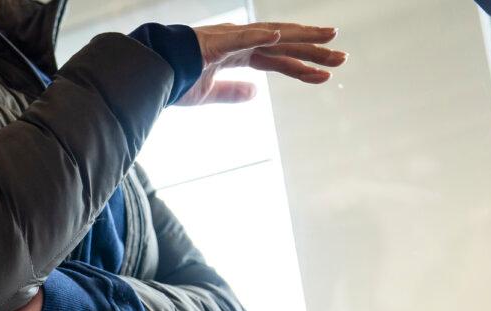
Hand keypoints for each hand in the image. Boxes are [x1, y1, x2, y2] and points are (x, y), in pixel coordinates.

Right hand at [179, 22, 344, 105]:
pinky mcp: (213, 42)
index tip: (326, 74)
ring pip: (272, 37)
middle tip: (342, 57)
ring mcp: (228, 39)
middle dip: (313, 50)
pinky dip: (259, 35)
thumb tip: (255, 94)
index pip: (277, 60)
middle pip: (283, 46)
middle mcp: (239, 43)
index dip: (302, 67)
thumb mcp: (207, 93)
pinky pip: (239, 38)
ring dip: (300, 38)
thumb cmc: (173, 80)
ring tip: (329, 39)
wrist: (147, 72)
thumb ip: (231, 92)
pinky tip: (279, 35)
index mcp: (237, 55)